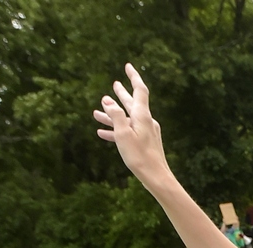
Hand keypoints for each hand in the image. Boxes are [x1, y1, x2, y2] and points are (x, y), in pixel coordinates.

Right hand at [93, 64, 170, 187]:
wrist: (156, 177)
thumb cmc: (140, 156)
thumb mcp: (123, 134)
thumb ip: (115, 116)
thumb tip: (108, 100)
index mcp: (143, 116)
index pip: (139, 90)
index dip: (133, 77)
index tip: (127, 66)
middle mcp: (146, 121)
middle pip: (132, 103)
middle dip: (121, 94)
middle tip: (114, 84)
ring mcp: (146, 132)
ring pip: (126, 119)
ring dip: (112, 115)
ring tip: (96, 112)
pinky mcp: (144, 142)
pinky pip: (127, 132)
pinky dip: (115, 130)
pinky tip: (101, 133)